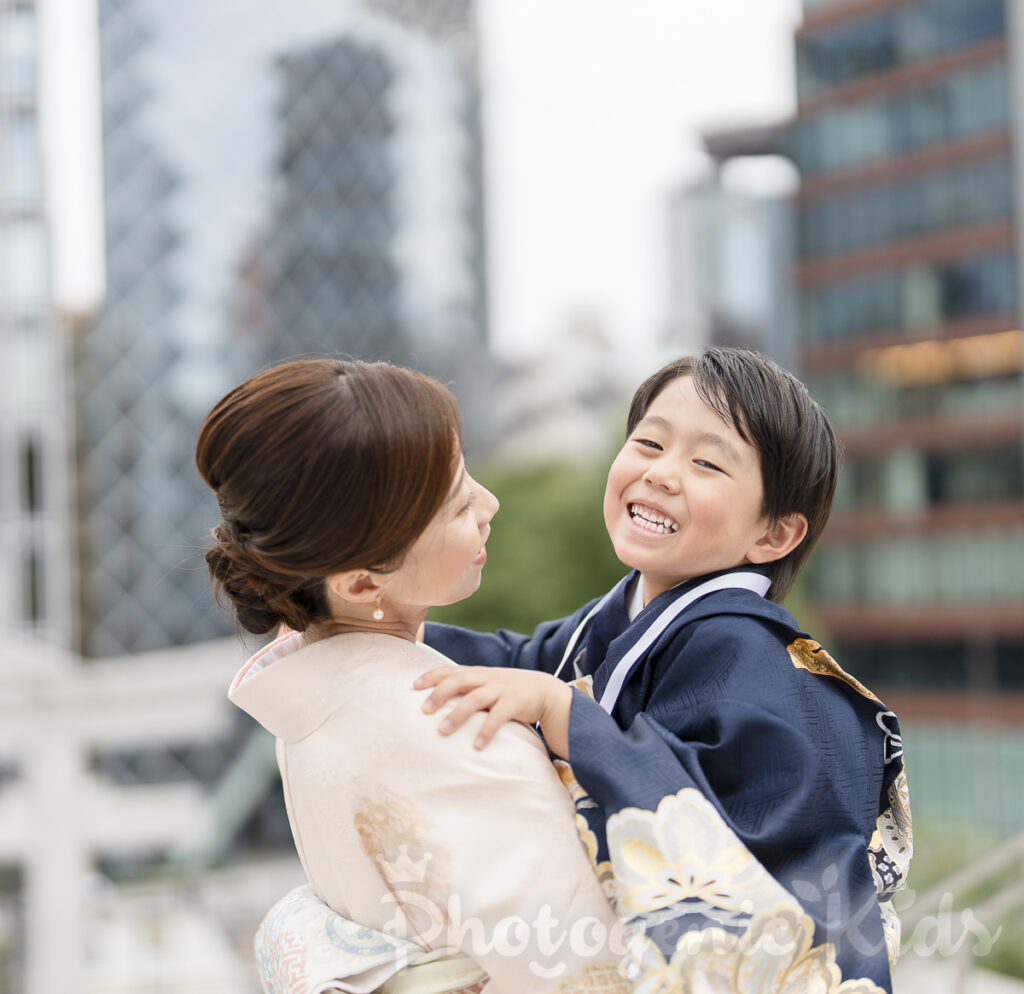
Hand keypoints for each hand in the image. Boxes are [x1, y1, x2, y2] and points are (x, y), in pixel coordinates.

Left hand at [414, 666, 572, 756]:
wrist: (544, 690)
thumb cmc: (508, 691)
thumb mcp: (487, 685)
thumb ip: (467, 690)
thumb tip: (436, 704)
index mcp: (477, 674)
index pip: (450, 670)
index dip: (432, 676)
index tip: (413, 686)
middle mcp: (486, 678)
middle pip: (458, 681)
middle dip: (439, 694)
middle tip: (423, 710)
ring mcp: (501, 689)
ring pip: (474, 699)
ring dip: (457, 715)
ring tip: (442, 731)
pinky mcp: (515, 703)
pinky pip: (498, 717)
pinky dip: (486, 731)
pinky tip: (477, 746)